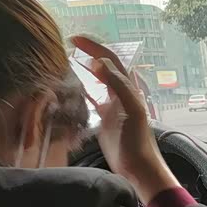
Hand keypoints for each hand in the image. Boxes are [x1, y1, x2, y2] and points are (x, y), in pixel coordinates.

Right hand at [71, 36, 178, 203]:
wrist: (138, 167)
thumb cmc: (138, 140)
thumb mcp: (131, 109)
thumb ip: (117, 85)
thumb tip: (98, 62)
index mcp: (128, 88)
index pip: (110, 59)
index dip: (94, 46)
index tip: (74, 39)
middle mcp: (120, 93)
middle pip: (104, 66)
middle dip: (89, 52)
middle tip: (68, 43)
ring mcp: (112, 106)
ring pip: (97, 81)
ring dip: (85, 68)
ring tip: (67, 59)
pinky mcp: (105, 119)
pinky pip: (92, 99)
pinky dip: (82, 90)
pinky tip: (72, 86)